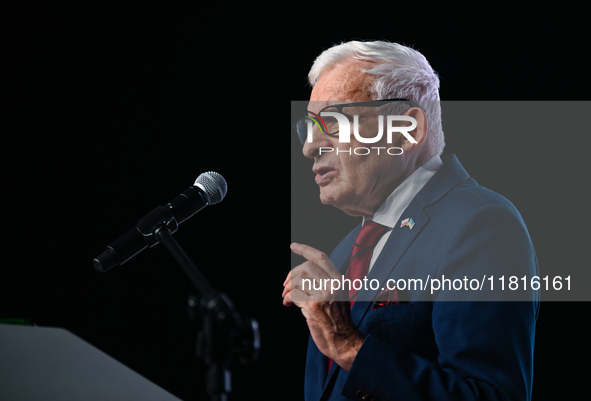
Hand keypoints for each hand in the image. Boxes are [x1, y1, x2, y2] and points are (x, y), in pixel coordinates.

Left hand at [282, 242, 364, 370]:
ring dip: (287, 288)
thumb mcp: (336, 297)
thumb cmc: (338, 322)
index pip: (321, 257)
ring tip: (286, 297)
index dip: (305, 249)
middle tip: (285, 285)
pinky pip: (294, 294)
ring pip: (297, 280)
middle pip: (305, 267)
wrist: (344, 342)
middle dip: (291, 274)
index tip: (293, 246)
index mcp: (339, 280)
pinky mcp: (314, 305)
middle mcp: (333, 285)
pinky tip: (288, 304)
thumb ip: (322, 284)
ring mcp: (324, 294)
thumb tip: (299, 277)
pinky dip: (287, 298)